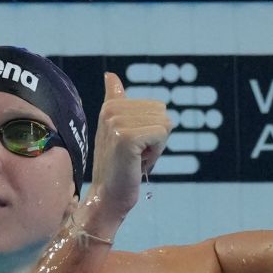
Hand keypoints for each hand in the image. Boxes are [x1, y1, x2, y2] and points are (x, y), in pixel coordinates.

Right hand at [83, 72, 171, 222]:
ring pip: (164, 125)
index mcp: (111, 106)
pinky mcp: (126, 138)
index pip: (157, 107)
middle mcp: (111, 110)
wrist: (108, 198)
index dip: (152, 130)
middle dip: (156, 138)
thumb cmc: (119, 168)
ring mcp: (117, 123)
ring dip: (156, 147)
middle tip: (135, 156)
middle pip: (163, 114)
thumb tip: (110, 75)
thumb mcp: (118, 131)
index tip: (133, 147)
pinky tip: (137, 163)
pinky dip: (156, 154)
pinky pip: (162, 135)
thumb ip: (116, 102)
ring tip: (135, 159)